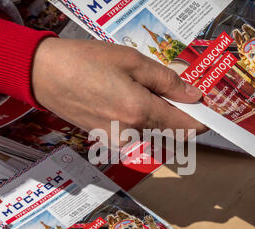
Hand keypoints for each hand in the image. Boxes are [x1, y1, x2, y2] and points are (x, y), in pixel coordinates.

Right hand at [31, 38, 205, 145]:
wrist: (44, 75)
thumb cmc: (85, 62)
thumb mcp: (131, 61)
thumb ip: (167, 81)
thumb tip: (193, 96)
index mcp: (140, 112)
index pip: (185, 126)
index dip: (202, 119)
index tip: (209, 110)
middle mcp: (131, 133)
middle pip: (170, 130)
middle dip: (177, 112)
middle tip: (169, 86)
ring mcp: (117, 140)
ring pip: (152, 131)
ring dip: (156, 114)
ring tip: (136, 87)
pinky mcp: (106, 140)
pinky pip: (134, 132)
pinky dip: (138, 118)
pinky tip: (121, 97)